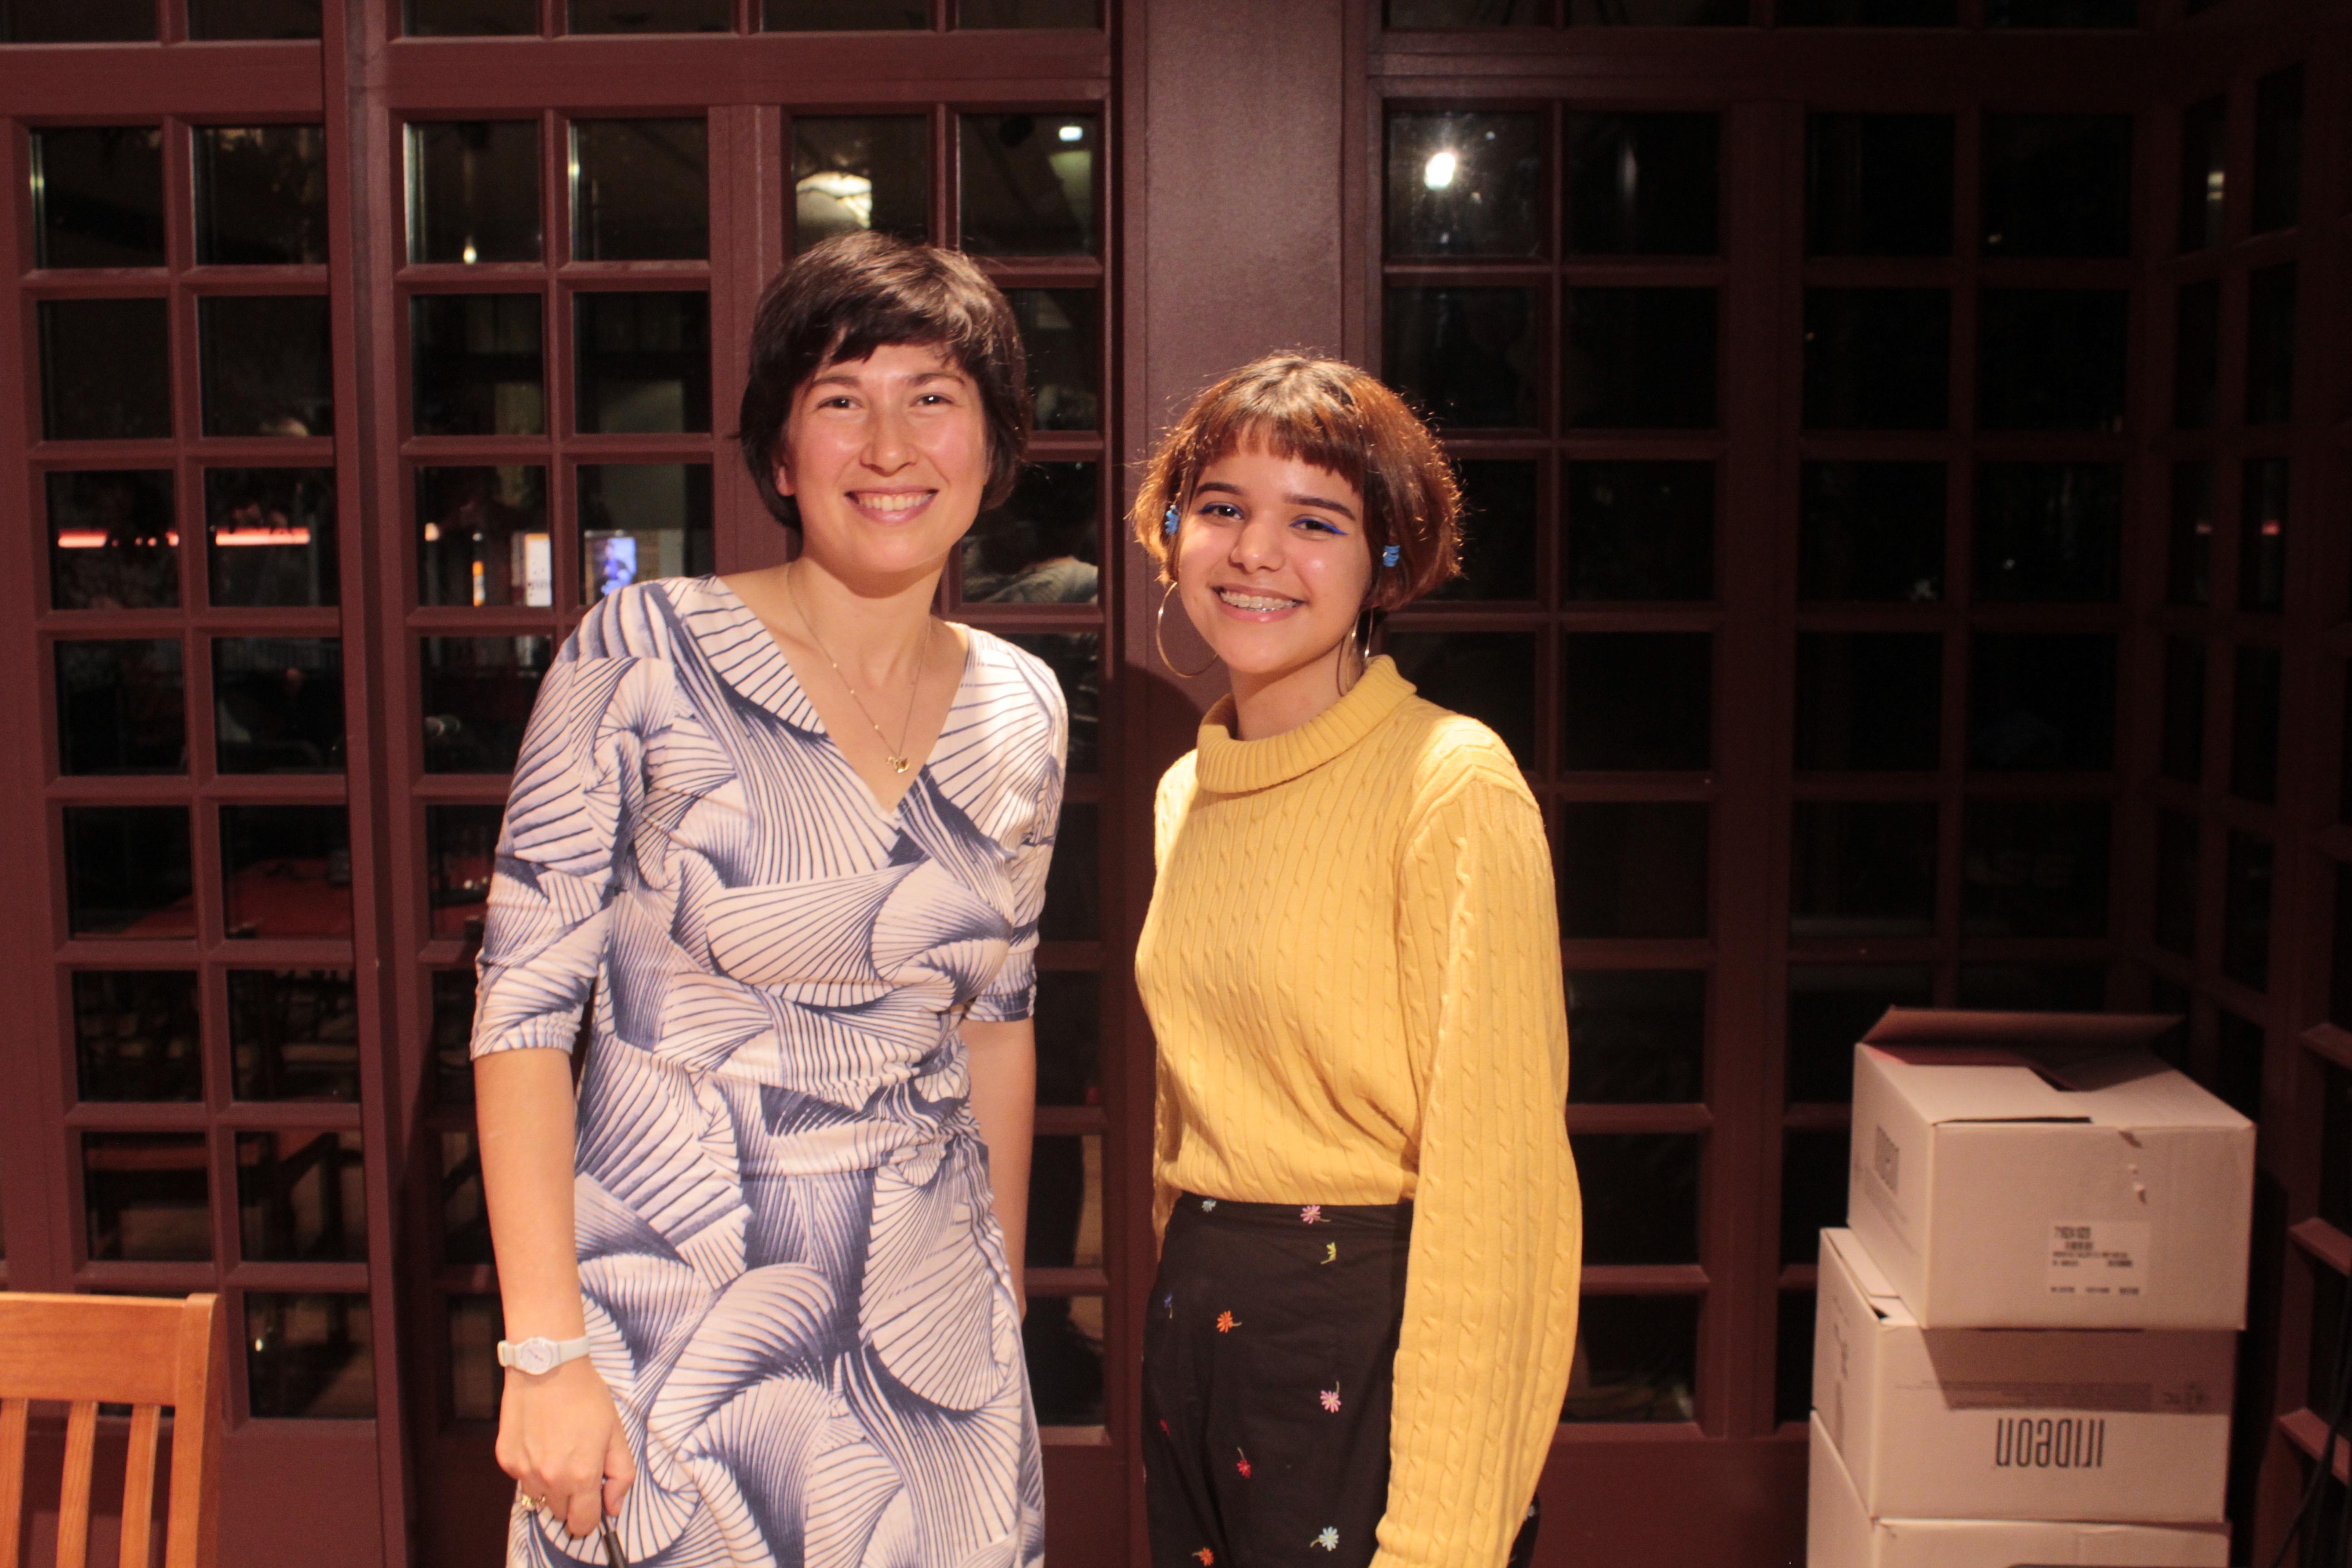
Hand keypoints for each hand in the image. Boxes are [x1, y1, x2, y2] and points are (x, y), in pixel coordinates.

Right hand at [496, 1356, 635, 1540]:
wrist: (547, 1367)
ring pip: (540, 1496)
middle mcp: (549, 1479)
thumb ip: (620, 1474)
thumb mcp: (616, 1433)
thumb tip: (613, 1507)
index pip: (583, 1524)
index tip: (594, 1503)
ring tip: (558, 1449)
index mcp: (581, 1475)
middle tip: (578, 1464)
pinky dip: (532, 1466)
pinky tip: (540, 1440)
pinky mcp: (505, 1459)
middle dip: (572, 1497)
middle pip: (561, 1512)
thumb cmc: (586, 1397)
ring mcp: (523, 1471)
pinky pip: (522, 1477)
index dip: (591, 1517)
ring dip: (550, 1483)